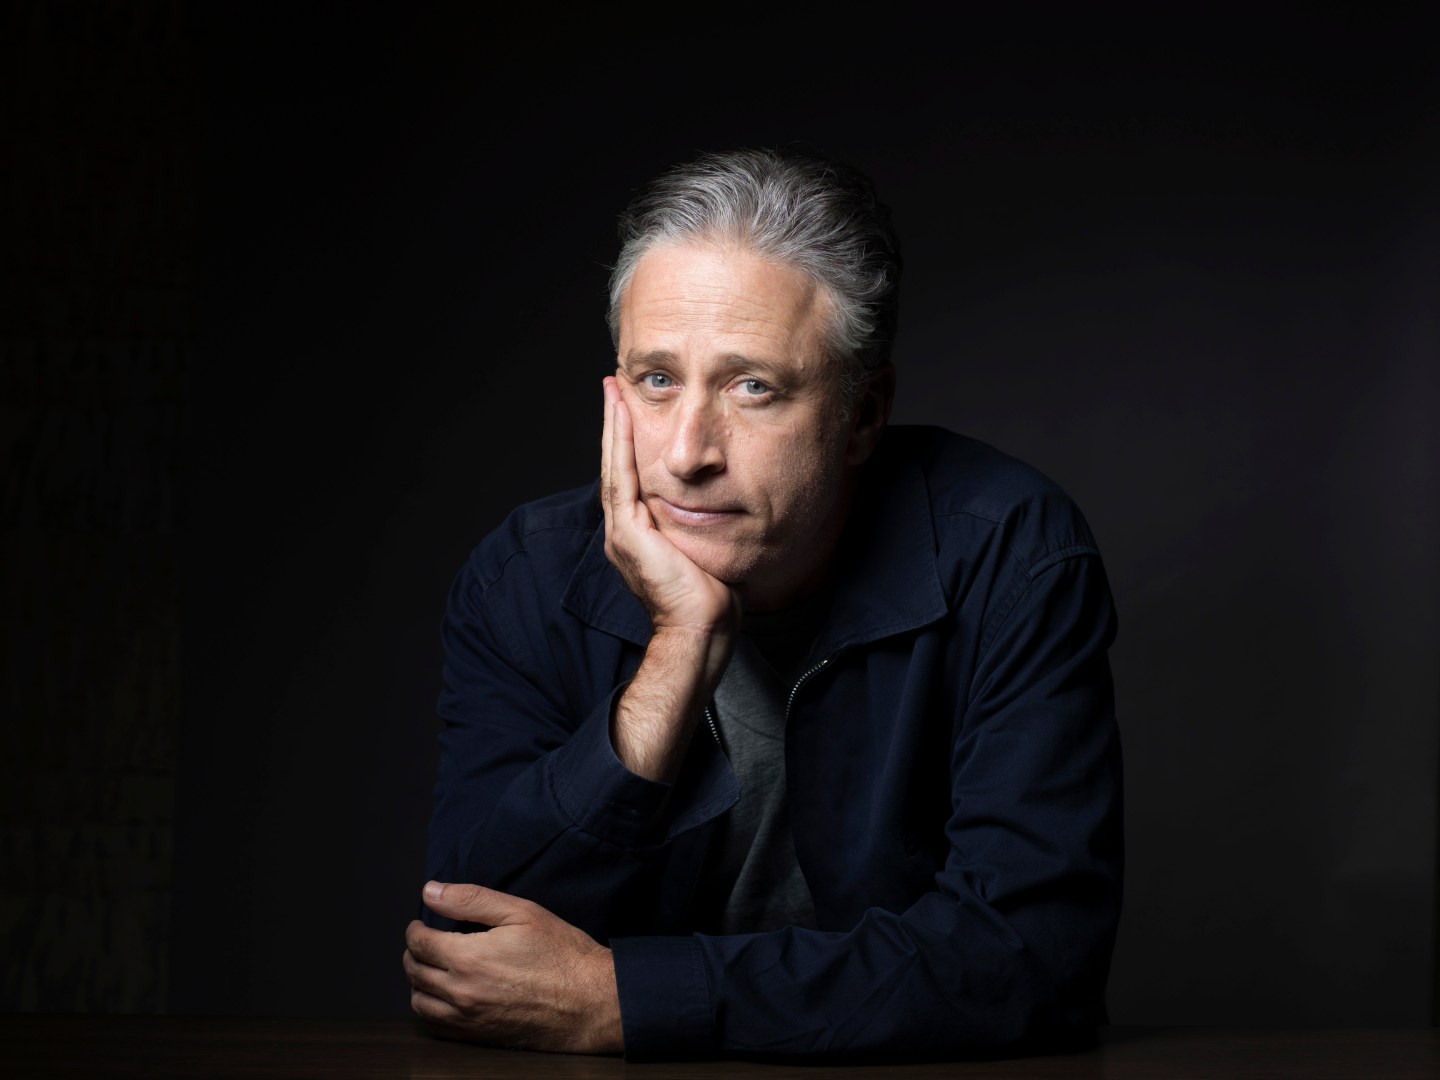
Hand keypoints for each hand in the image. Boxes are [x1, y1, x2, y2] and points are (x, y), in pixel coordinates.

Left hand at [404, 881, 622, 1054]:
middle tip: (426, 941)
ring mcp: (468, 1019)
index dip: (416, 929)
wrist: (590, 1002)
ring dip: (418, 983)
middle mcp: (461, 992)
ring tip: (432, 968)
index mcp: (468, 958)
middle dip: (414, 953)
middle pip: (414, 972)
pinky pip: (437, 1027)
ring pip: (420, 1003)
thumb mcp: (521, 912)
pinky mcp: (479, 1037)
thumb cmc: (562, 954)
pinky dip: (431, 1010)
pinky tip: (444, 997)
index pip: (419, 943)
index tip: (422, 923)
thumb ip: (471, 900)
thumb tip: (432, 891)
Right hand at [601, 376, 737, 634]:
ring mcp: (623, 531)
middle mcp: (624, 530)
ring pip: (615, 465)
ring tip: (614, 389)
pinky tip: (623, 415)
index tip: (632, 408)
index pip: (631, 477)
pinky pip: (621, 478)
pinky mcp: (629, 533)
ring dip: (614, 425)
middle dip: (616, 424)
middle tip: (615, 386)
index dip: (629, 442)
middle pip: (616, 465)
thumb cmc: (712, 599)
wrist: (702, 630)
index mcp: (639, 534)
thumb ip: (703, 524)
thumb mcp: (707, 548)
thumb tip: (723, 501)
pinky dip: (620, 444)